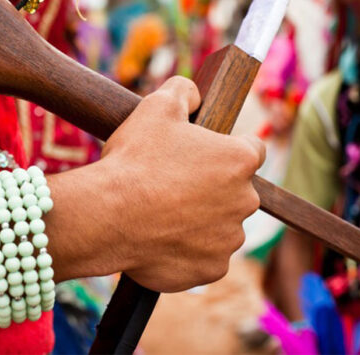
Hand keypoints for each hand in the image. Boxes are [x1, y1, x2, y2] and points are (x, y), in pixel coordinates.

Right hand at [100, 77, 263, 291]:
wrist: (107, 215)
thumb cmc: (134, 160)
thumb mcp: (156, 106)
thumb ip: (184, 90)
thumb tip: (194, 92)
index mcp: (239, 160)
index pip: (252, 149)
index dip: (227, 149)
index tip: (206, 155)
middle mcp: (244, 200)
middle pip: (235, 191)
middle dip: (212, 188)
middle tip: (175, 185)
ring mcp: (229, 238)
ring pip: (220, 226)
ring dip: (201, 220)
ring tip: (164, 214)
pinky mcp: (212, 268)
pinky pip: (205, 257)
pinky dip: (189, 250)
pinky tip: (161, 239)